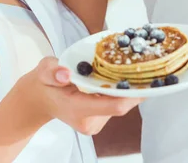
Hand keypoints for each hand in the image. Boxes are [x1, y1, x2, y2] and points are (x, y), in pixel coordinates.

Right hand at [21, 56, 142, 135]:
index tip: (147, 80)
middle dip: (134, 87)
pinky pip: (116, 102)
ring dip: (128, 87)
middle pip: (121, 105)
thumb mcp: (43, 70)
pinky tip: (125, 74)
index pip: (114, 106)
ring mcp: (95, 122)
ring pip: (120, 103)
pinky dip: (121, 90)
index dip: (132, 94)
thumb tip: (65, 73)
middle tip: (147, 64)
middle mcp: (90, 121)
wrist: (40, 98)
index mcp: (78, 110)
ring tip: (137, 66)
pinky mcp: (99, 118)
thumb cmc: (44, 83)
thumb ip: (52, 71)